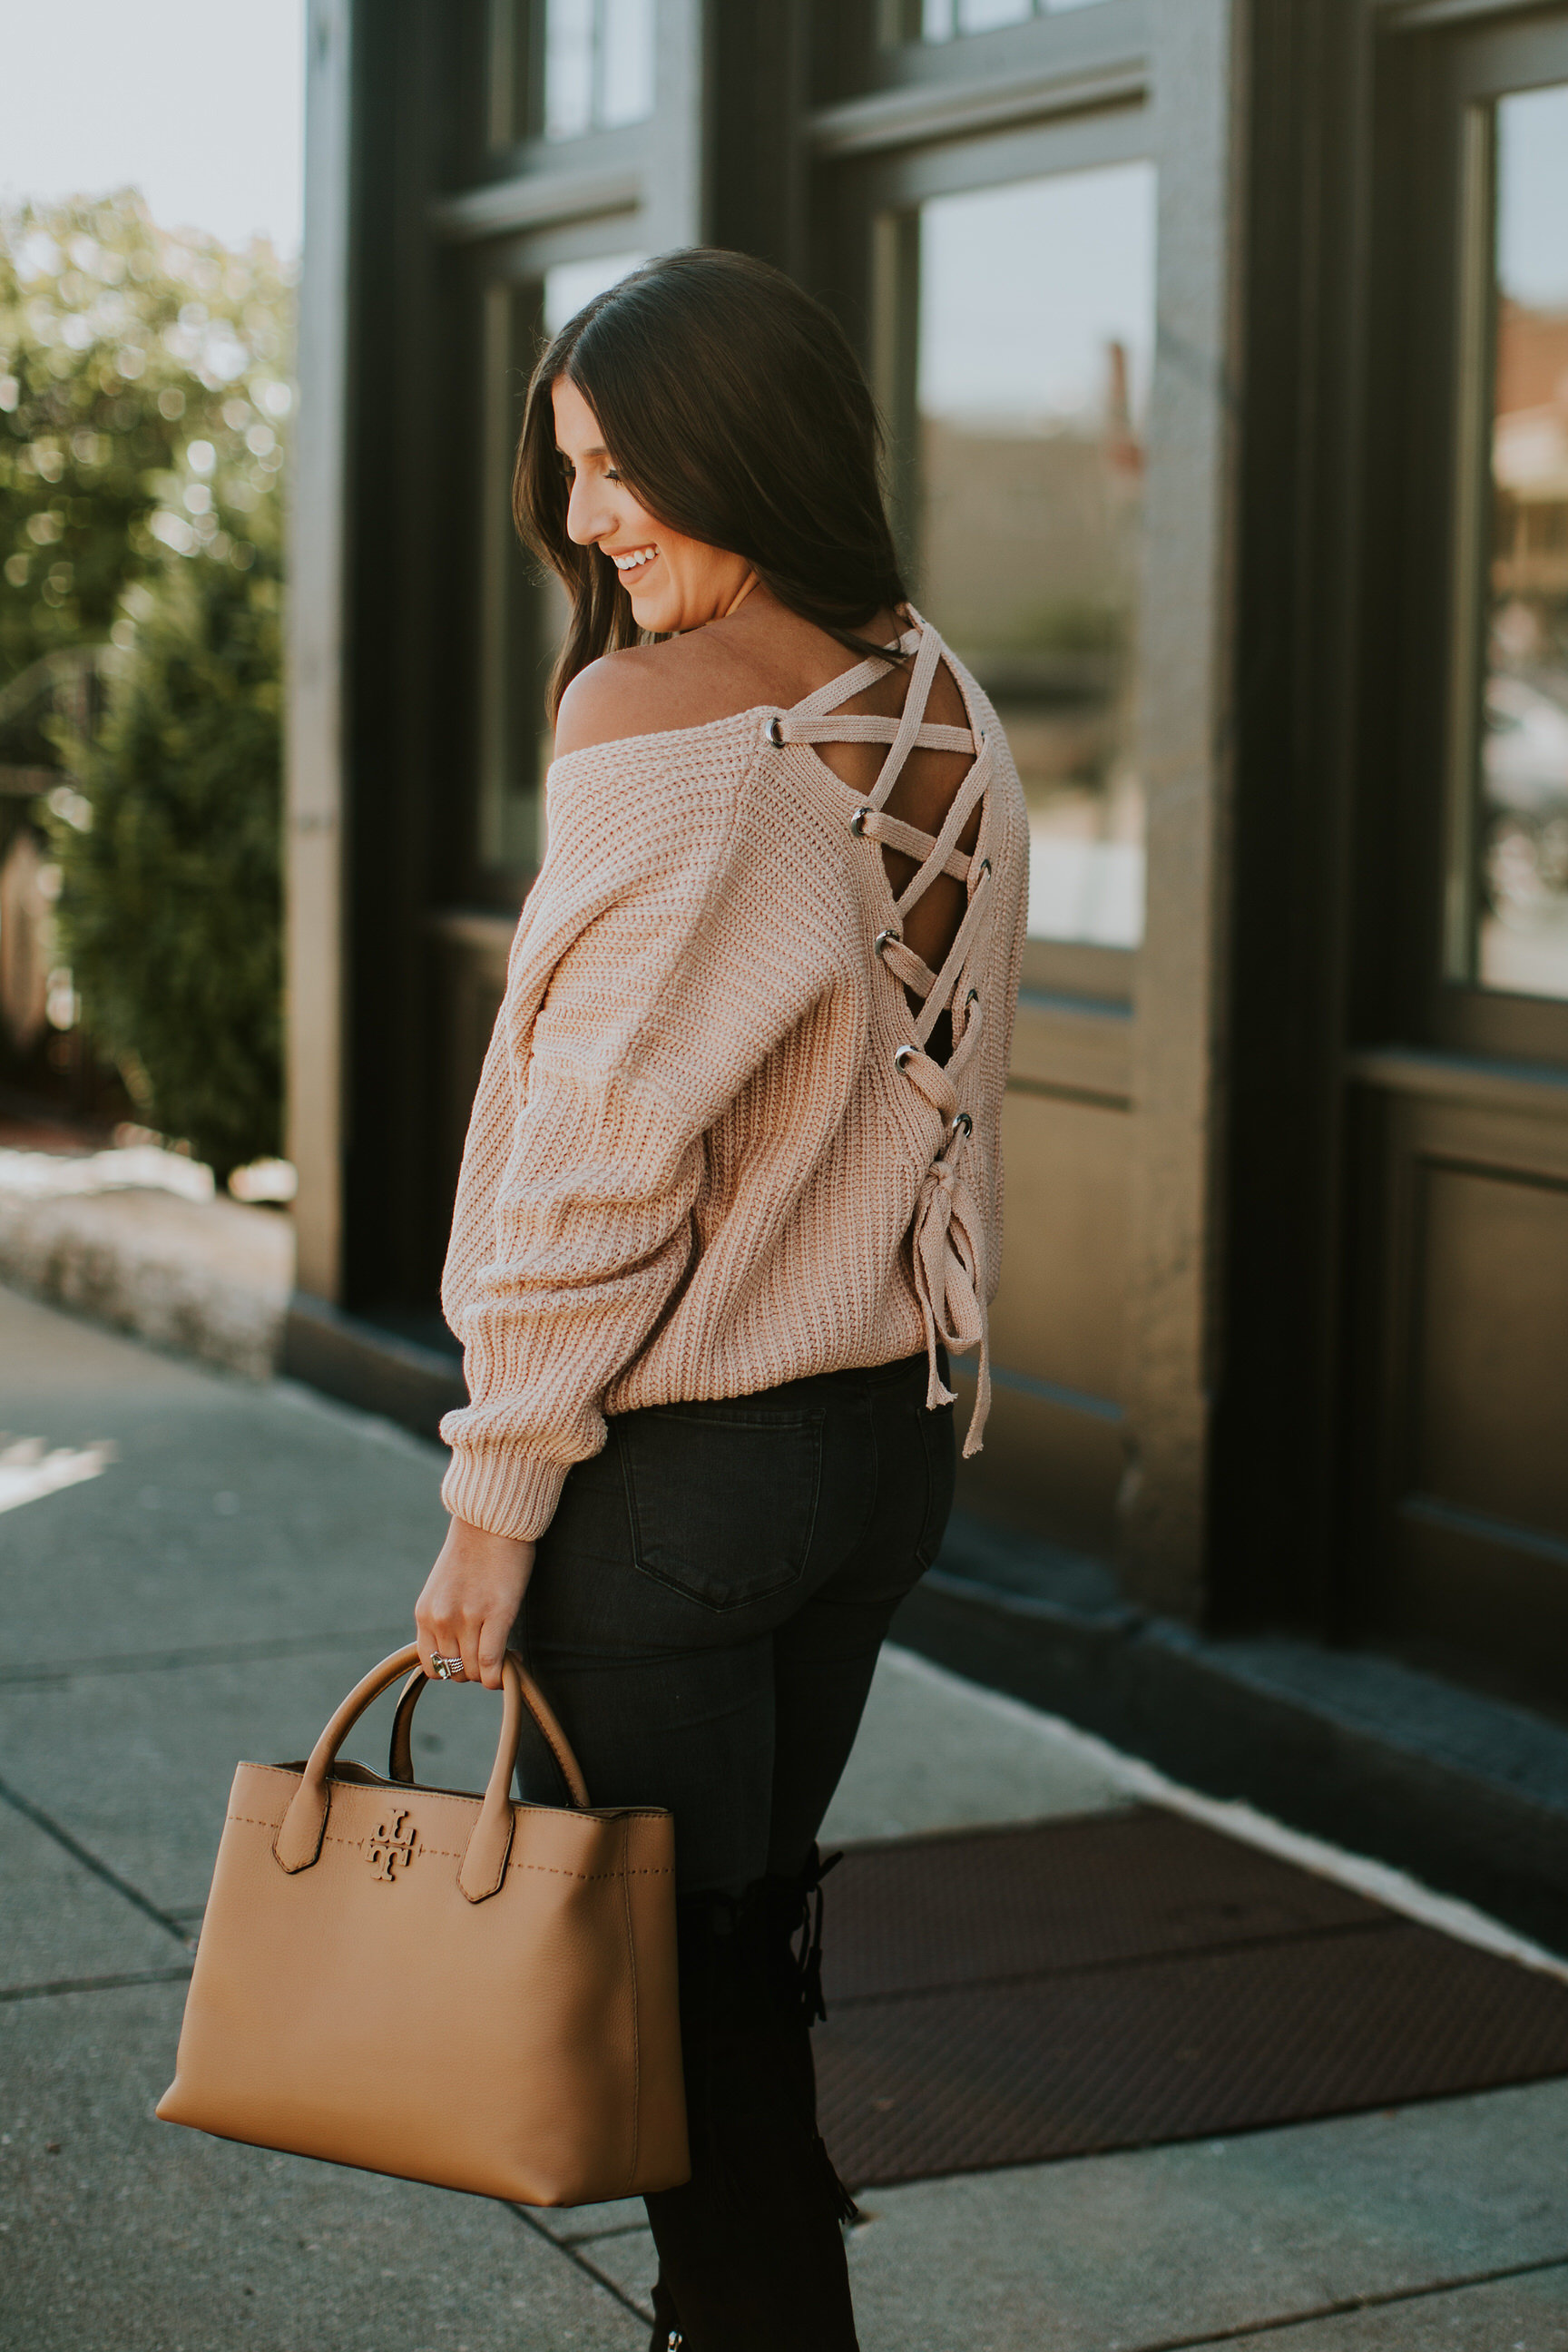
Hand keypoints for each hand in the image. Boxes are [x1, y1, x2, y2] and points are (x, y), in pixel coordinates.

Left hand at [414, 1518, 534, 1689]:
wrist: (491, 1520)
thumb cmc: (473, 1550)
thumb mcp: (443, 1587)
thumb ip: (445, 1617)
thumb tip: (461, 1649)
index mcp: (425, 1613)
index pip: (431, 1666)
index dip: (453, 1670)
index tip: (471, 1659)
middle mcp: (441, 1620)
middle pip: (456, 1672)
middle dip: (475, 1669)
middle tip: (493, 1653)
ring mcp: (468, 1618)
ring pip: (476, 1671)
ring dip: (491, 1670)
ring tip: (506, 1653)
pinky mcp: (497, 1614)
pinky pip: (493, 1663)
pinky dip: (502, 1674)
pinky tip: (514, 1661)